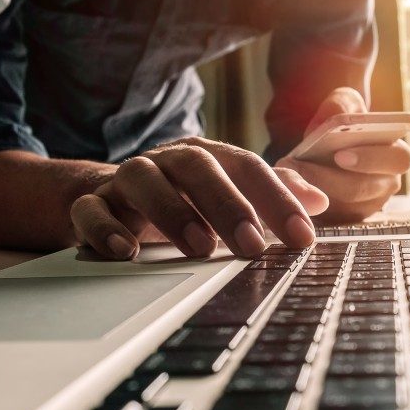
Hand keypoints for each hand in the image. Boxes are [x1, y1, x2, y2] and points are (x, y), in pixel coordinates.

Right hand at [70, 137, 329, 258]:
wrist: (104, 196)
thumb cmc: (178, 197)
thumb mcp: (227, 194)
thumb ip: (271, 195)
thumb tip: (319, 202)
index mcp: (206, 156)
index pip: (247, 167)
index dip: (277, 201)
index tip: (303, 238)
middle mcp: (167, 160)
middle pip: (198, 167)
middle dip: (229, 205)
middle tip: (254, 246)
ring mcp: (125, 179)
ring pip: (143, 179)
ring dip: (172, 211)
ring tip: (199, 248)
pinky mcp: (90, 203)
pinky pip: (91, 209)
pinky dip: (105, 228)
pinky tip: (125, 252)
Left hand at [276, 87, 409, 223]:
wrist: (329, 144)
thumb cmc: (343, 124)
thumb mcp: (343, 104)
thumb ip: (342, 104)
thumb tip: (334, 118)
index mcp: (396, 155)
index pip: (398, 160)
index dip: (371, 159)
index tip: (340, 155)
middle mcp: (386, 184)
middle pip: (364, 189)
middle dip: (331, 180)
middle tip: (302, 168)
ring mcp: (366, 206)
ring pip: (342, 208)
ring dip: (312, 191)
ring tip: (286, 174)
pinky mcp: (346, 221)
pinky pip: (327, 219)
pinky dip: (307, 204)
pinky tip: (287, 187)